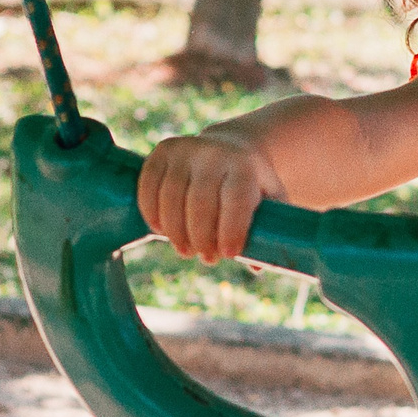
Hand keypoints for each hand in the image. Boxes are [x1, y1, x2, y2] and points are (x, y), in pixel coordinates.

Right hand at [137, 130, 281, 263]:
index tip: (228, 254)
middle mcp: (213, 152)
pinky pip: (149, 185)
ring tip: (186, 251)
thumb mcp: (269, 200)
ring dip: (175, 231)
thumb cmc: (251, 184)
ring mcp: (184, 149)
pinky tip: (161, 231)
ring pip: (171, 196)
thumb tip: (256, 269)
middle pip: (200, 201)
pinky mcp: (162, 151)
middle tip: (207, 259)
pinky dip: (151, 213)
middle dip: (201, 237)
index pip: (235, 199)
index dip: (230, 230)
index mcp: (244, 165)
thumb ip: (267, 231)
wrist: (231, 147)